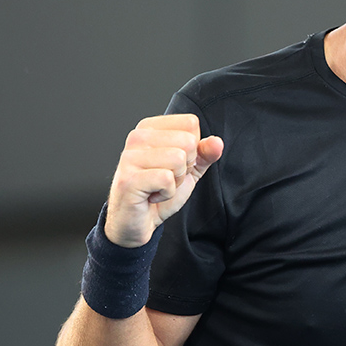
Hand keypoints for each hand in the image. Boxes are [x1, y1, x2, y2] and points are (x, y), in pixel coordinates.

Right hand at [104, 114, 223, 247]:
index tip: (173, 164)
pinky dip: (167, 193)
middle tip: (166, 178)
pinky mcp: (129, 179)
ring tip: (159, 187)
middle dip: (185, 167)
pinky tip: (152, 196)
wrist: (138, 221)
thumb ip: (204, 153)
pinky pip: (166, 179)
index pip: (190, 124)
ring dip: (176, 181)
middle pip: (187, 141)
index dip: (192, 149)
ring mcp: (130, 157)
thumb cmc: (158, 191)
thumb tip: (216, 142)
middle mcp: (137, 137)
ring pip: (178, 159)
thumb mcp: (189, 169)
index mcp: (150, 128)